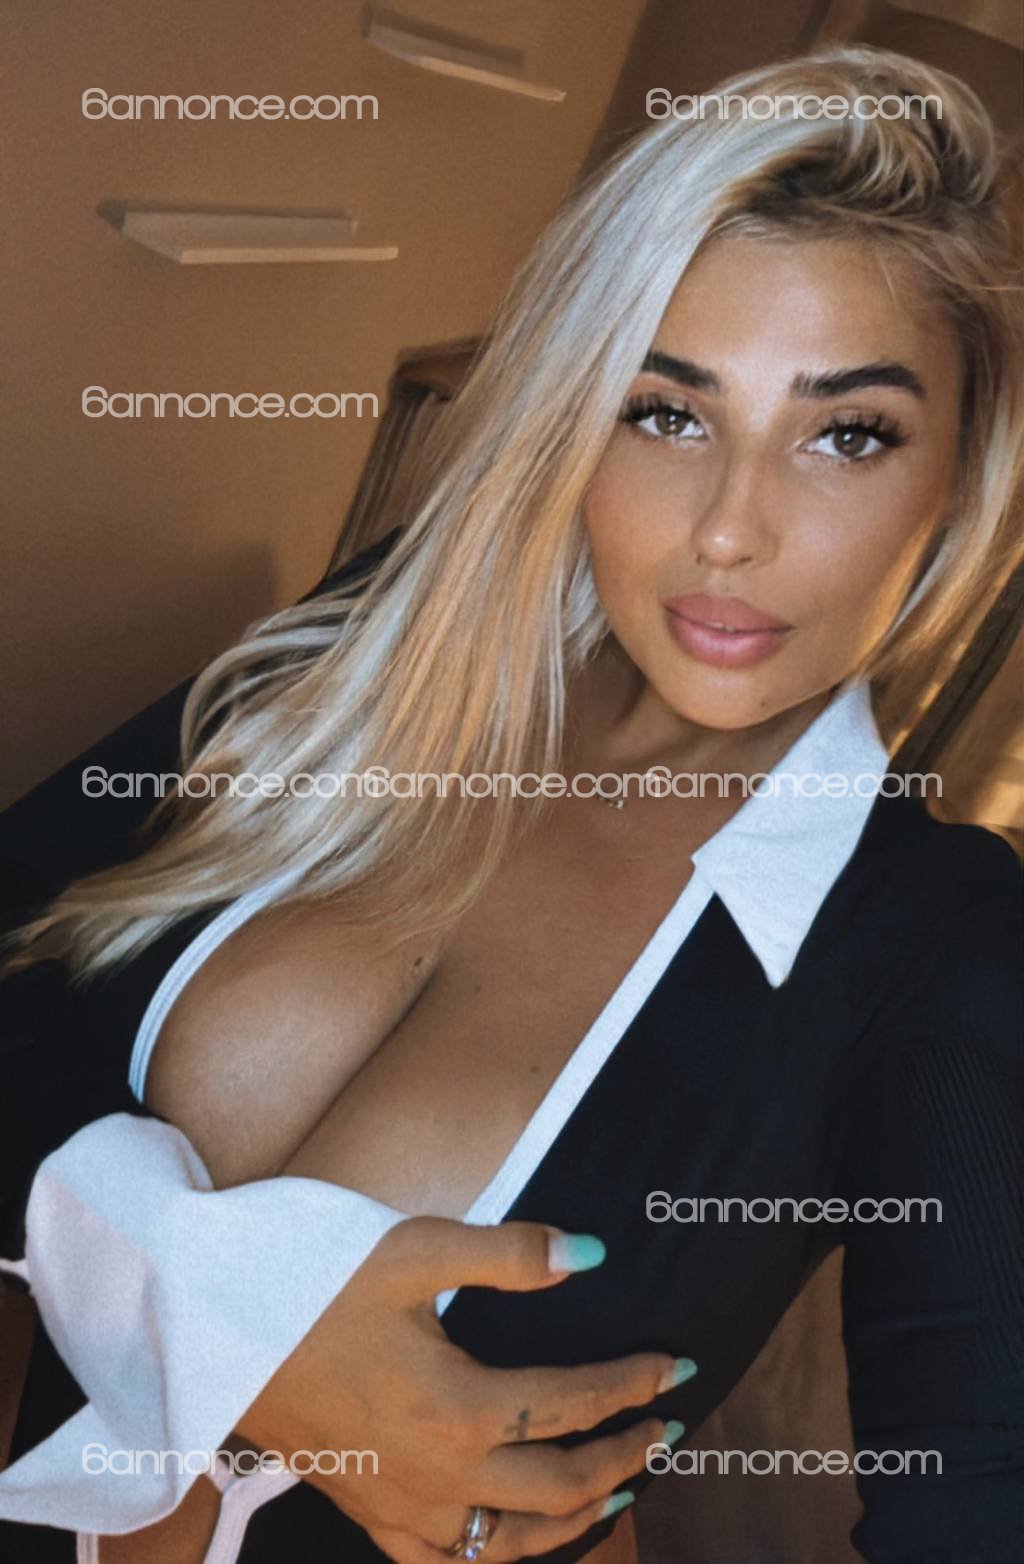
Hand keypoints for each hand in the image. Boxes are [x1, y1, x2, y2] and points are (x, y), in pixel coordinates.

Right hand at [236, 1216, 687, 1560]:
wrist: (208, 1322)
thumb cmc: (310, 1277)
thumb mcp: (414, 1248)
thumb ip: (510, 1255)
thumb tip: (592, 1252)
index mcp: (458, 1406)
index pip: (574, 1405)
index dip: (635, 1384)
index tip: (678, 1365)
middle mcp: (438, 1473)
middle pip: (561, 1485)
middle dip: (627, 1455)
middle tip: (670, 1426)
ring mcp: (400, 1507)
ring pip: (513, 1544)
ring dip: (579, 1517)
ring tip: (621, 1485)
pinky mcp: (367, 1515)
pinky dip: (498, 1558)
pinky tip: (513, 1541)